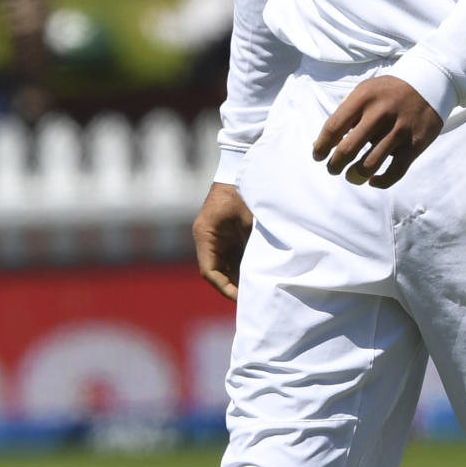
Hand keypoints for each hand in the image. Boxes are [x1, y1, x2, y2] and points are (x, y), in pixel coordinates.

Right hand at [192, 182, 252, 300]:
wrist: (240, 167)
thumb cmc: (242, 191)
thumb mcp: (249, 221)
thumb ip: (251, 245)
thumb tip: (260, 272)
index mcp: (205, 235)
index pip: (210, 271)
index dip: (225, 287)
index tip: (241, 298)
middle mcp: (207, 238)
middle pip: (217, 271)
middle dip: (233, 285)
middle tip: (252, 299)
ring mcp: (216, 237)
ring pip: (225, 265)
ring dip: (238, 276)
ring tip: (257, 289)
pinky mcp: (226, 234)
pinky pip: (232, 255)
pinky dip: (242, 265)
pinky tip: (258, 273)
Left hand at [312, 76, 441, 188]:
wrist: (429, 83)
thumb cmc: (388, 92)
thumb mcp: (365, 91)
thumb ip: (345, 113)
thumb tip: (323, 142)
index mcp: (363, 98)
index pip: (333, 128)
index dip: (321, 146)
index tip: (318, 156)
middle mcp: (380, 114)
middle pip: (348, 150)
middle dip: (334, 165)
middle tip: (333, 169)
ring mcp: (398, 130)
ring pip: (369, 165)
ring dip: (354, 176)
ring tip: (351, 176)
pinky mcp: (414, 144)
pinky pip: (394, 172)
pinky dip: (381, 182)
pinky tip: (373, 181)